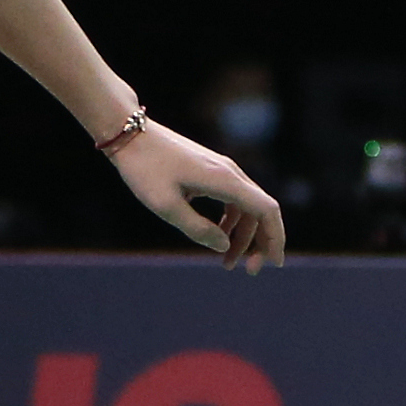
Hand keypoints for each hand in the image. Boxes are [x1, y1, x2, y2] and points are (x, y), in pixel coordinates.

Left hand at [110, 121, 286, 273]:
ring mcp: (221, 170)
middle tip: (248, 271)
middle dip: (259, 242)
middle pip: (260, 211)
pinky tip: (217, 236)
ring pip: (245, 207)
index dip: (275, 238)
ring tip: (227, 261)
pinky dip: (230, 221)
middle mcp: (230, 172)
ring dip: (241, 235)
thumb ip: (197, 229)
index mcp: (225, 180)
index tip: (273, 264)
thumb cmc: (144, 169)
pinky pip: (231, 199)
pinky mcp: (210, 170)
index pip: (266, 210)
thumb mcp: (166, 206)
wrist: (130, 134)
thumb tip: (224, 246)